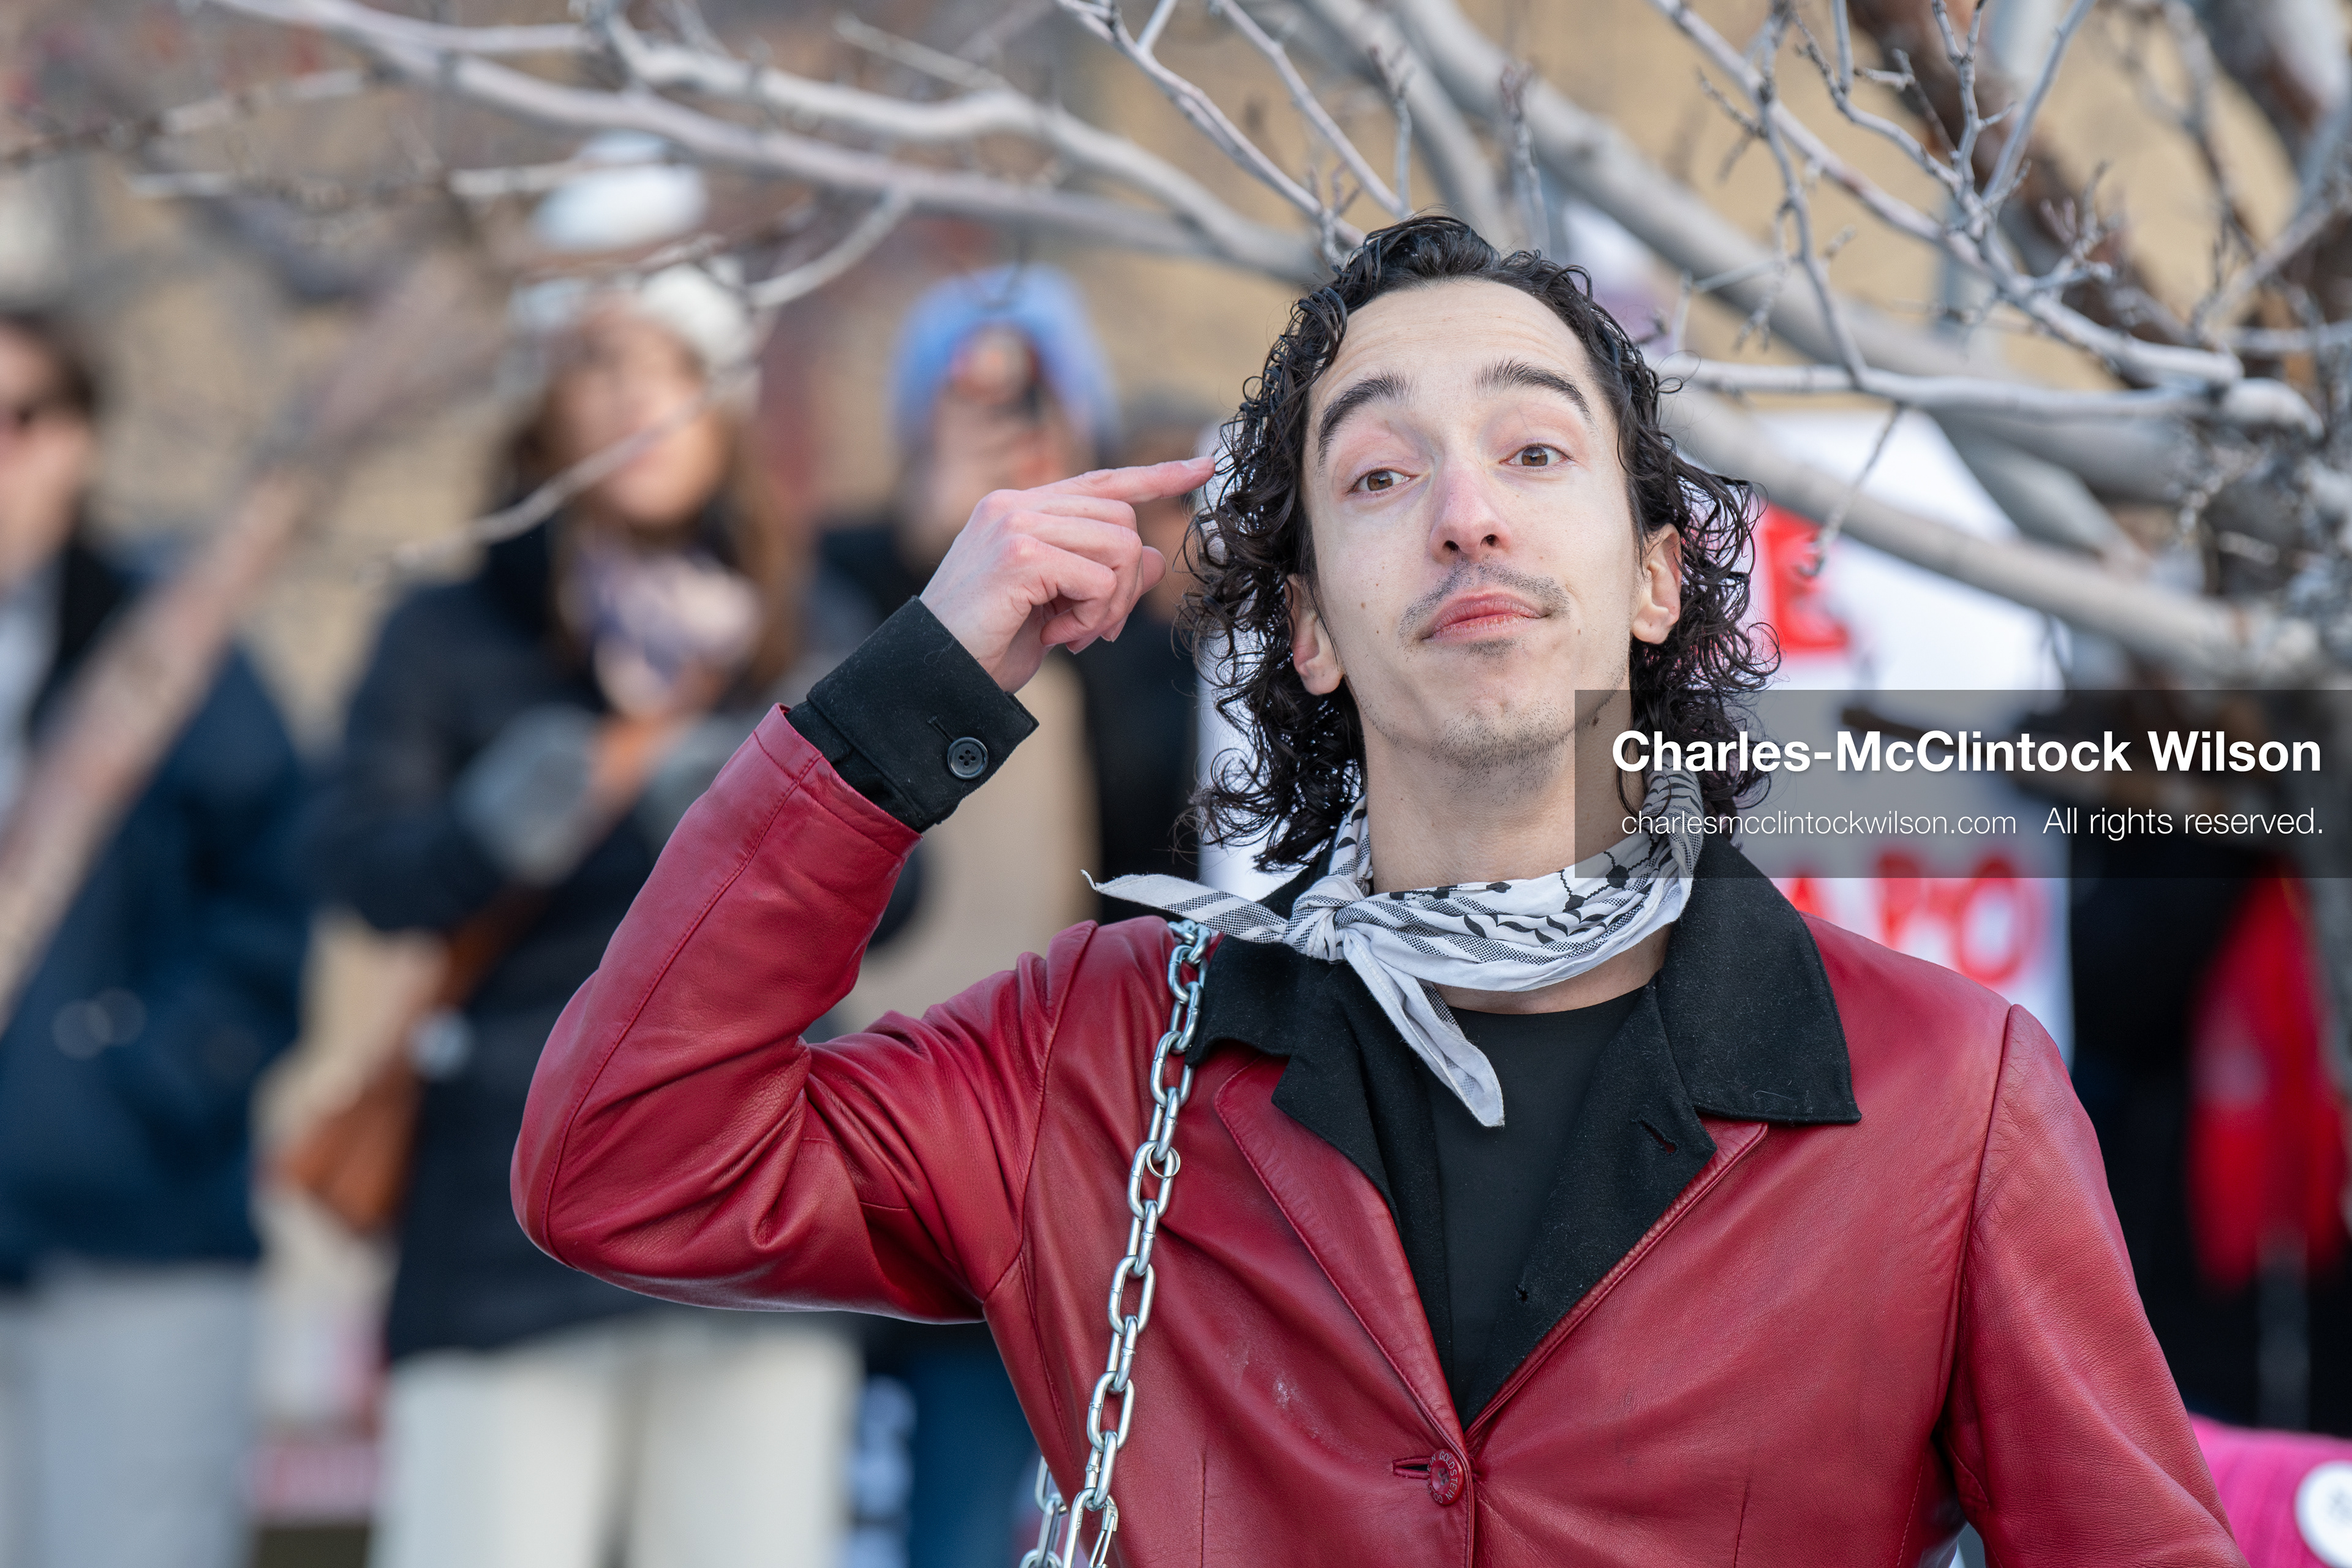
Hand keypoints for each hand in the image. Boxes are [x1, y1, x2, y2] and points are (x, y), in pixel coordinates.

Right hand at [919, 454, 1216, 691]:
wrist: (937, 675)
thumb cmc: (990, 641)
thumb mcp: (1058, 605)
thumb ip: (1104, 574)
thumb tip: (1160, 557)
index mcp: (1021, 508)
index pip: (1103, 482)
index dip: (1156, 477)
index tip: (1205, 467)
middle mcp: (1016, 505)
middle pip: (1123, 522)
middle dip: (1127, 583)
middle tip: (1098, 627)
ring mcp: (1016, 524)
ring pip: (1120, 547)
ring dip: (1110, 603)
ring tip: (1075, 631)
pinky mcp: (1020, 554)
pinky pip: (1099, 579)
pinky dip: (1091, 615)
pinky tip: (1059, 635)